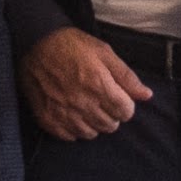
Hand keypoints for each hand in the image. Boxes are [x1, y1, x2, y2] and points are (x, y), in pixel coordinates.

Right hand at [21, 27, 149, 142]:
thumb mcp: (104, 52)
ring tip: (87, 106)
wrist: (34, 43)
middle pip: (110, 125)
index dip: (125, 105)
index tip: (118, 96)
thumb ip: (126, 76)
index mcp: (99, 86)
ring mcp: (64, 114)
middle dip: (112, 114)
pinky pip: (70, 136)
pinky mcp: (48, 119)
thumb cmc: (71, 45)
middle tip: (102, 100)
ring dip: (94, 123)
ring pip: (91, 134)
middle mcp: (83, 104)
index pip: (125, 112)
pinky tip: (72, 113)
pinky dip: (74, 128)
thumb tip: (146, 95)